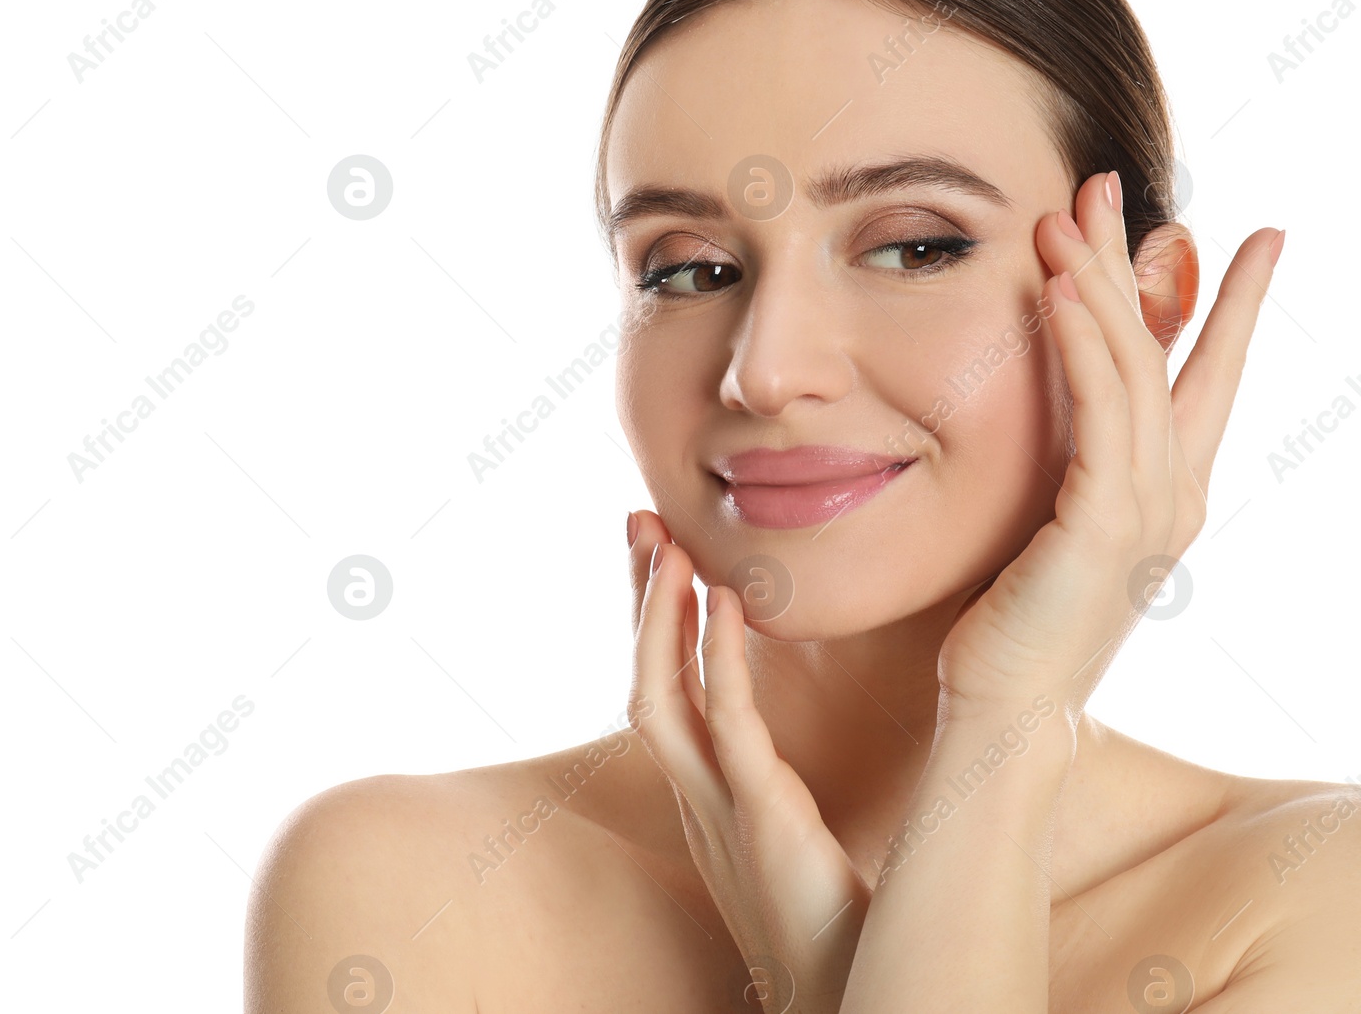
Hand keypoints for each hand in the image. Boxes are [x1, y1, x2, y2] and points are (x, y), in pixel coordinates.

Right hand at [628, 509, 870, 1011]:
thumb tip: (805, 733)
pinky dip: (718, 658)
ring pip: (661, 696)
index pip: (661, 689)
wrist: (849, 995)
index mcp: (704, 795)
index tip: (660, 554)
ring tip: (663, 546)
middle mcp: (694, 796)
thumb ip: (779, 784)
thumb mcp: (796, 835)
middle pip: (643, 679)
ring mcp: (716, 808)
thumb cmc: (835, 925)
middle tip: (637, 522)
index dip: (654, 621)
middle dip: (638, 600)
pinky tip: (724, 602)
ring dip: (657, 618)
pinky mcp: (758, 815)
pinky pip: (727, 724)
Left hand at [935, 170, 1282, 726]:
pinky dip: (1084, 339)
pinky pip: (1100, 410)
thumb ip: (1070, 469)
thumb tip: (1063, 417)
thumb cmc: (1013, 627)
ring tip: (1073, 208)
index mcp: (1162, 495)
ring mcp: (1146, 512)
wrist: (1007, 712)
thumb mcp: (1051, 529)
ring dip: (1102, 281)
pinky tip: (1058, 284)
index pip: (1201, 380)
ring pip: (1136, 368)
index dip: (1226, 305)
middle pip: (1169, 353)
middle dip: (1145, 263)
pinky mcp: (1103, 526)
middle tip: (1118, 183)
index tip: (1247, 235)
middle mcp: (1170, 496)